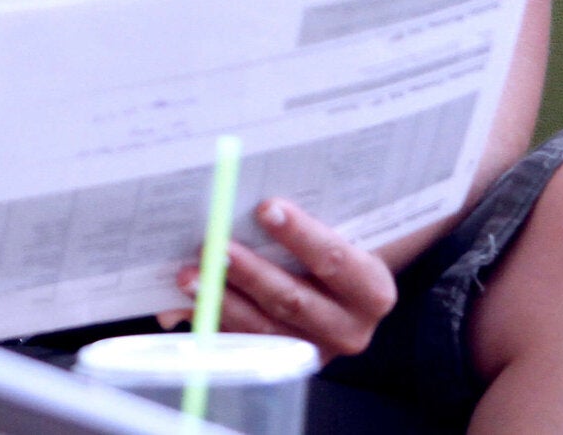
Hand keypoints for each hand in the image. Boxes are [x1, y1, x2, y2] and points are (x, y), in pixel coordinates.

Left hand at [169, 198, 395, 358]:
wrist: (348, 290)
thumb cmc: (339, 246)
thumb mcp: (342, 232)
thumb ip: (308, 220)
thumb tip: (254, 200)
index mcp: (371, 289)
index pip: (335, 260)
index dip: (300, 235)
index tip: (266, 207)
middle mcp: (349, 328)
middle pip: (294, 299)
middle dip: (250, 271)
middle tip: (214, 246)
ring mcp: (315, 349)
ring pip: (264, 327)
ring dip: (223, 299)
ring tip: (190, 275)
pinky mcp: (286, 362)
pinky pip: (246, 343)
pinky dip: (217, 320)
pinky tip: (190, 302)